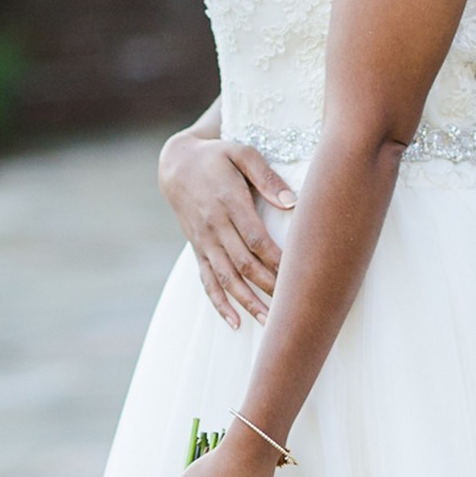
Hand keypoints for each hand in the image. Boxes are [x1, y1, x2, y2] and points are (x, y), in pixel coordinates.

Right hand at [159, 133, 294, 327]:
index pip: (256, 238)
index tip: (299, 273)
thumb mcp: (242, 153)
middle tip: (293, 305)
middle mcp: (214, 226)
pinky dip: (220, 303)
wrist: (176, 163)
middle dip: (269, 286)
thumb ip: (267, 176)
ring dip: (248, 302)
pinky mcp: (197, 250)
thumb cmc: (218, 155)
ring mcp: (203, 241)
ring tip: (270, 323)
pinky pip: (206, 281)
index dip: (277, 259)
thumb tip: (292, 201)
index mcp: (228, 202)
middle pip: (243, 263)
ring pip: (226, 278)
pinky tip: (235, 323)